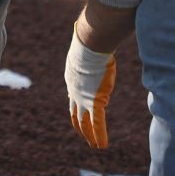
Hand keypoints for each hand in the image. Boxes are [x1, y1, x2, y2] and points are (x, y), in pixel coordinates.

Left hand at [64, 22, 116, 149]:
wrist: (90, 46)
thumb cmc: (92, 43)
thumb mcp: (90, 49)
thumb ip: (95, 47)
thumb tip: (102, 29)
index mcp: (72, 81)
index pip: (74, 98)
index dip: (77, 108)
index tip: (79, 115)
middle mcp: (75, 93)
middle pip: (75, 114)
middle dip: (80, 127)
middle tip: (84, 137)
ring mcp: (84, 100)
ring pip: (85, 123)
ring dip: (89, 136)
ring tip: (94, 146)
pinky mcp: (95, 103)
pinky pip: (97, 124)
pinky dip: (99, 136)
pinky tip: (102, 146)